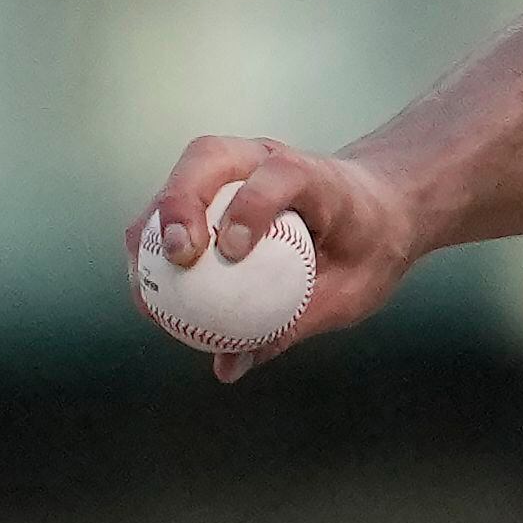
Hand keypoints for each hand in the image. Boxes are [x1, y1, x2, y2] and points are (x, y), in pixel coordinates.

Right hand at [126, 136, 420, 382]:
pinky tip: (147, 294)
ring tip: (145, 288)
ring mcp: (235, 166)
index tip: (233, 251)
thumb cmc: (368, 249)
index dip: (252, 205)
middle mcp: (267, 159)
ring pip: (180, 177)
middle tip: (178, 256)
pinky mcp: (213, 185)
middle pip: (210, 156)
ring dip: (153, 226)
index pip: (280, 174)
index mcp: (318, 177)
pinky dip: (154, 245)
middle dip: (181, 202)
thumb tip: (230, 366)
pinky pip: (172, 207)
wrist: (377, 209)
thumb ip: (294, 324)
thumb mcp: (350, 293)